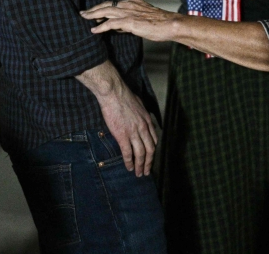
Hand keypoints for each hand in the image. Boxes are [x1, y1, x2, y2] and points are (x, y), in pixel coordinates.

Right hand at [75, 60, 157, 176]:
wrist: (114, 94)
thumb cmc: (124, 97)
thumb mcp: (140, 105)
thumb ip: (142, 115)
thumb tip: (143, 119)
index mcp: (148, 121)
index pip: (154, 140)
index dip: (153, 151)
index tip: (150, 158)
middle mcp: (143, 128)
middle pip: (150, 150)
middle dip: (149, 162)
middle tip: (146, 171)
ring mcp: (134, 133)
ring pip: (140, 154)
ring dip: (140, 166)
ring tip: (138, 173)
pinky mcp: (122, 136)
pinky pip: (127, 153)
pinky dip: (129, 162)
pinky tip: (128, 168)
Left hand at [82, 0, 184, 41]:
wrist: (170, 24)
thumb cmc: (160, 23)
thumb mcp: (143, 18)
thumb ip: (130, 20)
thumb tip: (119, 26)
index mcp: (133, 2)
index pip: (114, 4)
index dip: (103, 8)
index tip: (95, 12)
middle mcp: (129, 4)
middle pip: (106, 5)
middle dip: (93, 9)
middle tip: (84, 13)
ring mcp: (128, 12)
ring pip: (105, 12)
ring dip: (93, 15)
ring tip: (84, 18)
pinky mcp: (129, 21)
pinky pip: (110, 23)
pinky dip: (101, 27)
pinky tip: (94, 31)